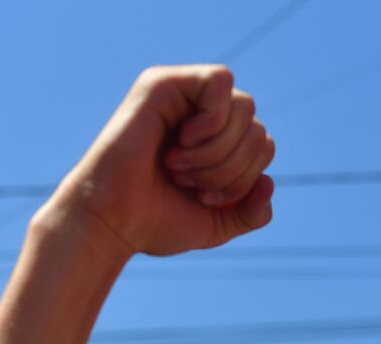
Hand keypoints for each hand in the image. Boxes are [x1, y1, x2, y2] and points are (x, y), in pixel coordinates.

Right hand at [49, 65, 274, 257]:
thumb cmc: (154, 221)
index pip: (263, 144)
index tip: (206, 199)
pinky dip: (211, 122)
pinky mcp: (163, 83)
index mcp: (214, 140)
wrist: (112, 224)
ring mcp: (181, 94)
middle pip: (257, 126)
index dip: (246, 178)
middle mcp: (199, 113)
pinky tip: (181, 143)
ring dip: (218, 152)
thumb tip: (268, 182)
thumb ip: (250, 212)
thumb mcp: (216, 224)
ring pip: (244, 107)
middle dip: (232, 169)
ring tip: (179, 168)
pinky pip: (220, 82)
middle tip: (191, 185)